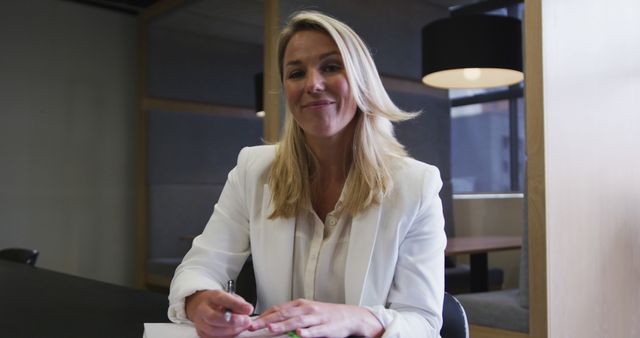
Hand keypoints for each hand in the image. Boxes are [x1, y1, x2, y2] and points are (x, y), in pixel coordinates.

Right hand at [185, 289, 253, 337]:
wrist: (201, 308)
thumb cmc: (217, 303)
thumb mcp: (229, 297)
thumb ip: (238, 303)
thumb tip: (248, 310)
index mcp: (211, 297)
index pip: (221, 299)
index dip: (236, 305)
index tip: (249, 309)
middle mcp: (202, 310)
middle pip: (213, 318)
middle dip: (232, 321)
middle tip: (246, 321)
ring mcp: (200, 323)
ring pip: (214, 331)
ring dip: (232, 331)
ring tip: (243, 326)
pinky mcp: (202, 334)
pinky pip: (215, 337)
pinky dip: (228, 336)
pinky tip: (236, 331)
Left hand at [249, 299, 382, 337]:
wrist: (349, 316)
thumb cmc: (326, 315)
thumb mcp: (306, 311)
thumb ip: (290, 315)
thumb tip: (271, 320)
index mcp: (300, 305)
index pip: (278, 309)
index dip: (263, 315)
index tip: (250, 322)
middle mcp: (306, 309)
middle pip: (283, 314)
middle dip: (266, 320)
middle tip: (253, 326)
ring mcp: (316, 318)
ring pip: (297, 321)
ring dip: (283, 325)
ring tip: (270, 329)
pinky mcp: (326, 327)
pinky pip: (316, 330)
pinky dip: (307, 332)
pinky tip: (300, 334)